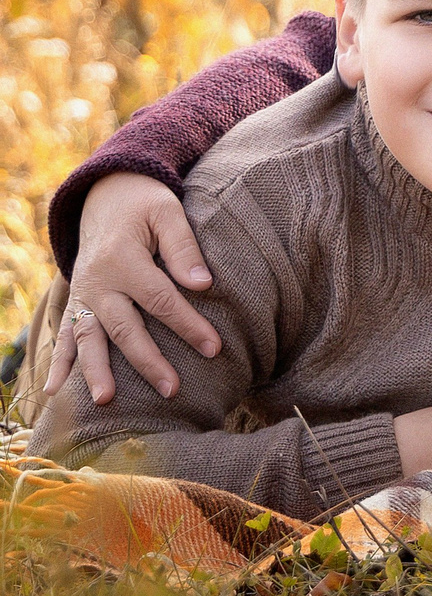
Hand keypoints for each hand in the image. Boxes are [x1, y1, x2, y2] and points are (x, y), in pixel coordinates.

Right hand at [45, 172, 221, 404]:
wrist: (106, 195)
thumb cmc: (145, 204)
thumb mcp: (167, 211)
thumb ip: (184, 246)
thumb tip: (202, 284)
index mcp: (123, 259)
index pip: (160, 299)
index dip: (187, 324)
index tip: (214, 348)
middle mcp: (98, 282)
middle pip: (125, 327)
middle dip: (148, 360)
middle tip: (172, 389)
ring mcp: (83, 294)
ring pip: (89, 338)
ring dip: (96, 370)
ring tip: (106, 400)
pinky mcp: (76, 301)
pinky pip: (64, 334)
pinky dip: (58, 362)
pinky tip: (53, 391)